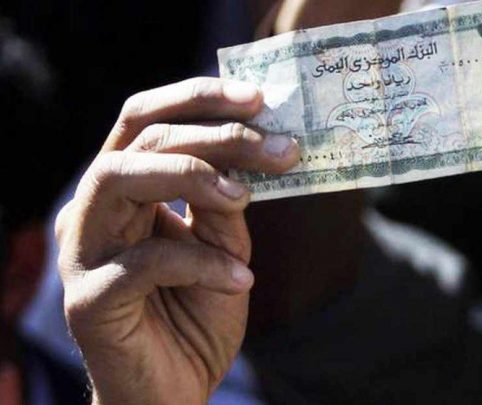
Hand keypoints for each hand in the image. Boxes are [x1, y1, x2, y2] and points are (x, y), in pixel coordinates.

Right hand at [55, 78, 299, 404]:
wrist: (176, 390)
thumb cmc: (197, 312)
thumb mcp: (225, 247)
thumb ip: (226, 201)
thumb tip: (257, 149)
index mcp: (125, 191)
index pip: (146, 121)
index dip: (198, 100)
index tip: (258, 99)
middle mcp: (94, 211)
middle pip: (140, 140)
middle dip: (214, 135)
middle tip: (276, 148)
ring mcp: (83, 253)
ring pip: (120, 178)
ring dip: (194, 176)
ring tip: (247, 196)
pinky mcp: (89, 300)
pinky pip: (143, 262)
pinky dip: (200, 263)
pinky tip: (241, 279)